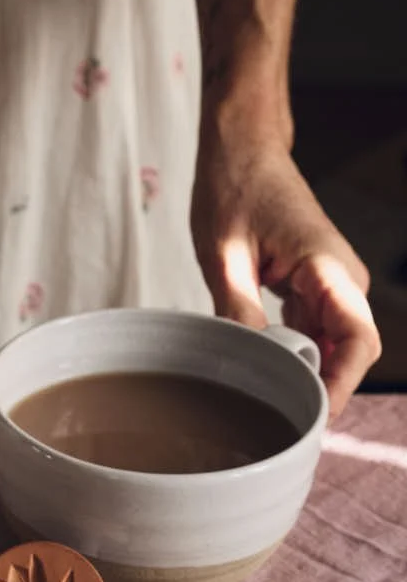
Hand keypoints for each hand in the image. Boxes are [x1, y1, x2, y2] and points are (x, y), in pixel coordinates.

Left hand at [191, 132, 380, 417]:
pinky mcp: (314, 293)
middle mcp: (341, 279)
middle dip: (322, 393)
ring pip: (333, 351)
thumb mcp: (223, 255)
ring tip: (268, 409)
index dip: (341, 386)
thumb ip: (240, 310)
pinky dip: (295, 362)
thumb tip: (251, 361)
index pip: (358, 340)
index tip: (313, 419)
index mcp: (327, 266)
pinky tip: (266, 381)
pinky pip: (314, 340)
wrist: (243, 153)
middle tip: (279, 428)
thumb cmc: (234, 189)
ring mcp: (330, 288)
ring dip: (307, 380)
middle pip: (350, 354)